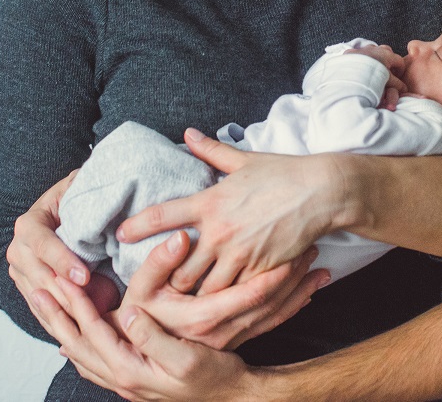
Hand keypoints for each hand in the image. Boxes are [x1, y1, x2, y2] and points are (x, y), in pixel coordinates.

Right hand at [7, 170, 120, 321]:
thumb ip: (86, 189)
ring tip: (88, 325)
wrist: (55, 215)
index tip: (84, 276)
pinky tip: (79, 332)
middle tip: (91, 309)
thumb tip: (108, 191)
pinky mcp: (28, 290)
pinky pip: (43, 311)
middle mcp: (17, 250)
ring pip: (41, 299)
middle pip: (40, 278)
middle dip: (65, 295)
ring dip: (64, 313)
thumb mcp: (77, 188)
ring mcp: (20, 273)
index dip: (62, 261)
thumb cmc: (73, 200)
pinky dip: (60, 322)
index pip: (42, 245)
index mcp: (29, 224)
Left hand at [28, 272, 261, 401]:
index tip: (59, 279)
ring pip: (81, 355)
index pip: (92, 332)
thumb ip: (153, 337)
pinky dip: (78, 348)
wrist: (231, 397)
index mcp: (130, 369)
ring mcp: (125, 383)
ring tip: (47, 309)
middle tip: (36, 290)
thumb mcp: (187, 356)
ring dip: (62, 330)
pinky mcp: (133, 380)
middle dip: (56, 316)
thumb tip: (128, 314)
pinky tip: (73, 345)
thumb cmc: (214, 376)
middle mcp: (121, 379)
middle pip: (77, 345)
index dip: (75, 303)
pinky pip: (94, 364)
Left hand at [118, 130, 347, 293]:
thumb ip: (212, 151)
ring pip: (205, 289)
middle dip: (168, 281)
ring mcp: (240, 253)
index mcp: (211, 202)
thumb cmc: (283, 173)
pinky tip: (220, 307)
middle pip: (178, 268)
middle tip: (157, 289)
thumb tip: (189, 134)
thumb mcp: (244, 161)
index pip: (163, 214)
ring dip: (195, 298)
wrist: (322, 192)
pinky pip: (235, 294)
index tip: (119, 234)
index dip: (137, 226)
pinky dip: (226, 301)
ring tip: (186, 305)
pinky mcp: (260, 270)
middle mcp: (219, 230)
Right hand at [121, 230, 327, 349]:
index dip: (276, 273)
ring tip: (319, 268)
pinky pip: (268, 325)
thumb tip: (181, 237)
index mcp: (201, 317)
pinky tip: (306, 294)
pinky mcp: (233, 342)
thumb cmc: (139, 315)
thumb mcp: (139, 288)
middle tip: (313, 250)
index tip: (294, 250)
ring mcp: (229, 340)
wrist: (138, 355)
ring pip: (273, 316)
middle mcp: (220, 333)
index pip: (250, 295)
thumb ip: (158, 263)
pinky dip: (290, 308)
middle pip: (269, 304)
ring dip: (298, 292)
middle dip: (294, 277)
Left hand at [345, 44, 406, 107]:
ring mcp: (362, 49)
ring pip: (372, 50)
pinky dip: (360, 59)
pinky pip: (358, 53)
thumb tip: (404, 89)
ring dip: (375, 58)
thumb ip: (397, 85)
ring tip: (373, 69)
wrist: (350, 75)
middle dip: (388, 60)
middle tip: (387, 71)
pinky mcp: (350, 53)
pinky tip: (358, 67)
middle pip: (387, 51)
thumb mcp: (387, 82)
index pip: (399, 61)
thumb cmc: (372, 78)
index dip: (400, 70)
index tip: (398, 77)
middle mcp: (375, 49)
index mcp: (387, 55)